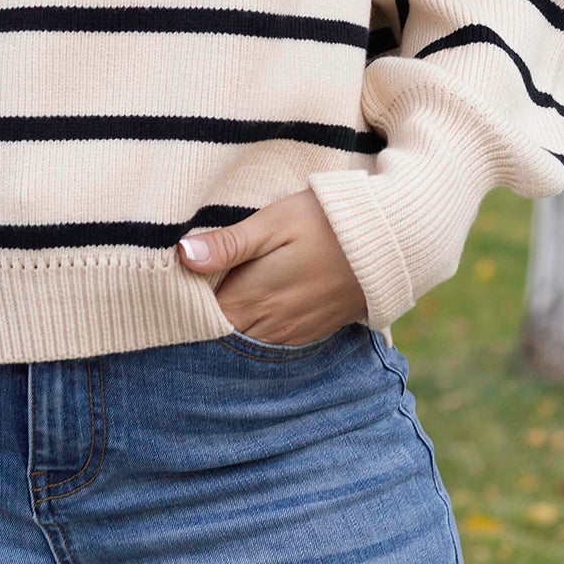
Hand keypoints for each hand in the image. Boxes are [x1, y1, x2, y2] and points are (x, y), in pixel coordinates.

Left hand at [176, 187, 367, 344]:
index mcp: (254, 298)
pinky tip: (255, 306)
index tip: (171, 287)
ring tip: (219, 298)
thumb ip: (229, 244)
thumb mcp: (274, 222)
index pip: (201, 318)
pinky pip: (273, 341)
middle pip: (222, 333)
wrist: (391, 240)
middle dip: (203, 317)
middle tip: (188, 293)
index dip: (184, 305)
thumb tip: (182, 255)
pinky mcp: (313, 331)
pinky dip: (258, 328)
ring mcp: (294, 332)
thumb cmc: (326, 222)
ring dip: (232, 324)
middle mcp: (271, 325)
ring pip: (247, 339)